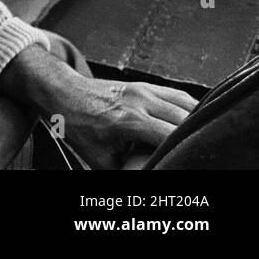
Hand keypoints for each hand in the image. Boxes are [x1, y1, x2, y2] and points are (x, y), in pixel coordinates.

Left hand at [48, 72, 196, 168]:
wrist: (63, 92)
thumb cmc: (78, 126)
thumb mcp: (98, 158)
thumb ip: (126, 171)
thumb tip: (148, 177)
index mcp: (128, 120)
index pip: (170, 136)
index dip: (184, 152)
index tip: (189, 163)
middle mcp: (140, 101)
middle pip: (185, 120)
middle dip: (195, 139)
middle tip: (197, 155)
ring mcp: (144, 89)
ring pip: (188, 106)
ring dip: (197, 124)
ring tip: (199, 142)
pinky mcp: (147, 85)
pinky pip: (180, 96)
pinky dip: (192, 110)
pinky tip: (195, 124)